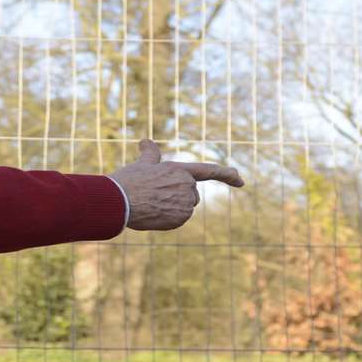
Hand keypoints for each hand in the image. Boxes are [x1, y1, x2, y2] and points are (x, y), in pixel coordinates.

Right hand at [108, 139, 243, 230]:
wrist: (120, 200)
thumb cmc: (128, 181)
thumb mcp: (142, 164)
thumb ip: (150, 154)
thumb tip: (145, 141)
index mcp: (180, 169)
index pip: (210, 171)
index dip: (228, 174)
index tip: (241, 180)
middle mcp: (187, 185)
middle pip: (190, 194)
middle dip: (178, 196)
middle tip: (155, 195)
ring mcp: (185, 202)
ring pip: (185, 207)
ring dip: (172, 207)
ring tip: (152, 204)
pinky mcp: (181, 217)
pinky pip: (179, 220)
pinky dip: (169, 219)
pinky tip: (154, 214)